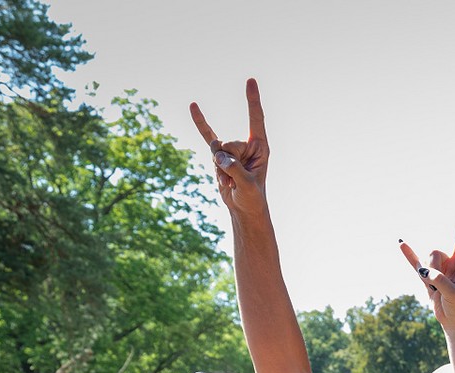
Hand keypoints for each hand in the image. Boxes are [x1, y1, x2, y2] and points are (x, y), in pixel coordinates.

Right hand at [190, 78, 269, 216]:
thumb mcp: (246, 184)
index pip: (256, 119)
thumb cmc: (252, 197)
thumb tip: (218, 155)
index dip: (253, 100)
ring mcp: (232, 149)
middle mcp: (247, 145)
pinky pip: (207, 137)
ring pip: (216, 150)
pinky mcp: (219, 155)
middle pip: (228, 143)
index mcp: (260, 147)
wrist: (244, 209)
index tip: (250, 81)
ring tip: (231, 182)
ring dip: (219, 170)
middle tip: (236, 180)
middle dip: (227, 163)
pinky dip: (201, 123)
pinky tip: (194, 106)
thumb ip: (233, 168)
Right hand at [400, 204, 454, 329]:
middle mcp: (450, 262)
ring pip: (424, 262)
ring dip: (426, 278)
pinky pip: (415, 263)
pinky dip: (408, 255)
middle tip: (440, 285)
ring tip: (435, 291)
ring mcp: (437, 269)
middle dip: (433, 269)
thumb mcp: (453, 294)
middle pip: (434, 253)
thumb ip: (439, 281)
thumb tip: (423, 272)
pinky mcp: (427, 278)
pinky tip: (401, 243)